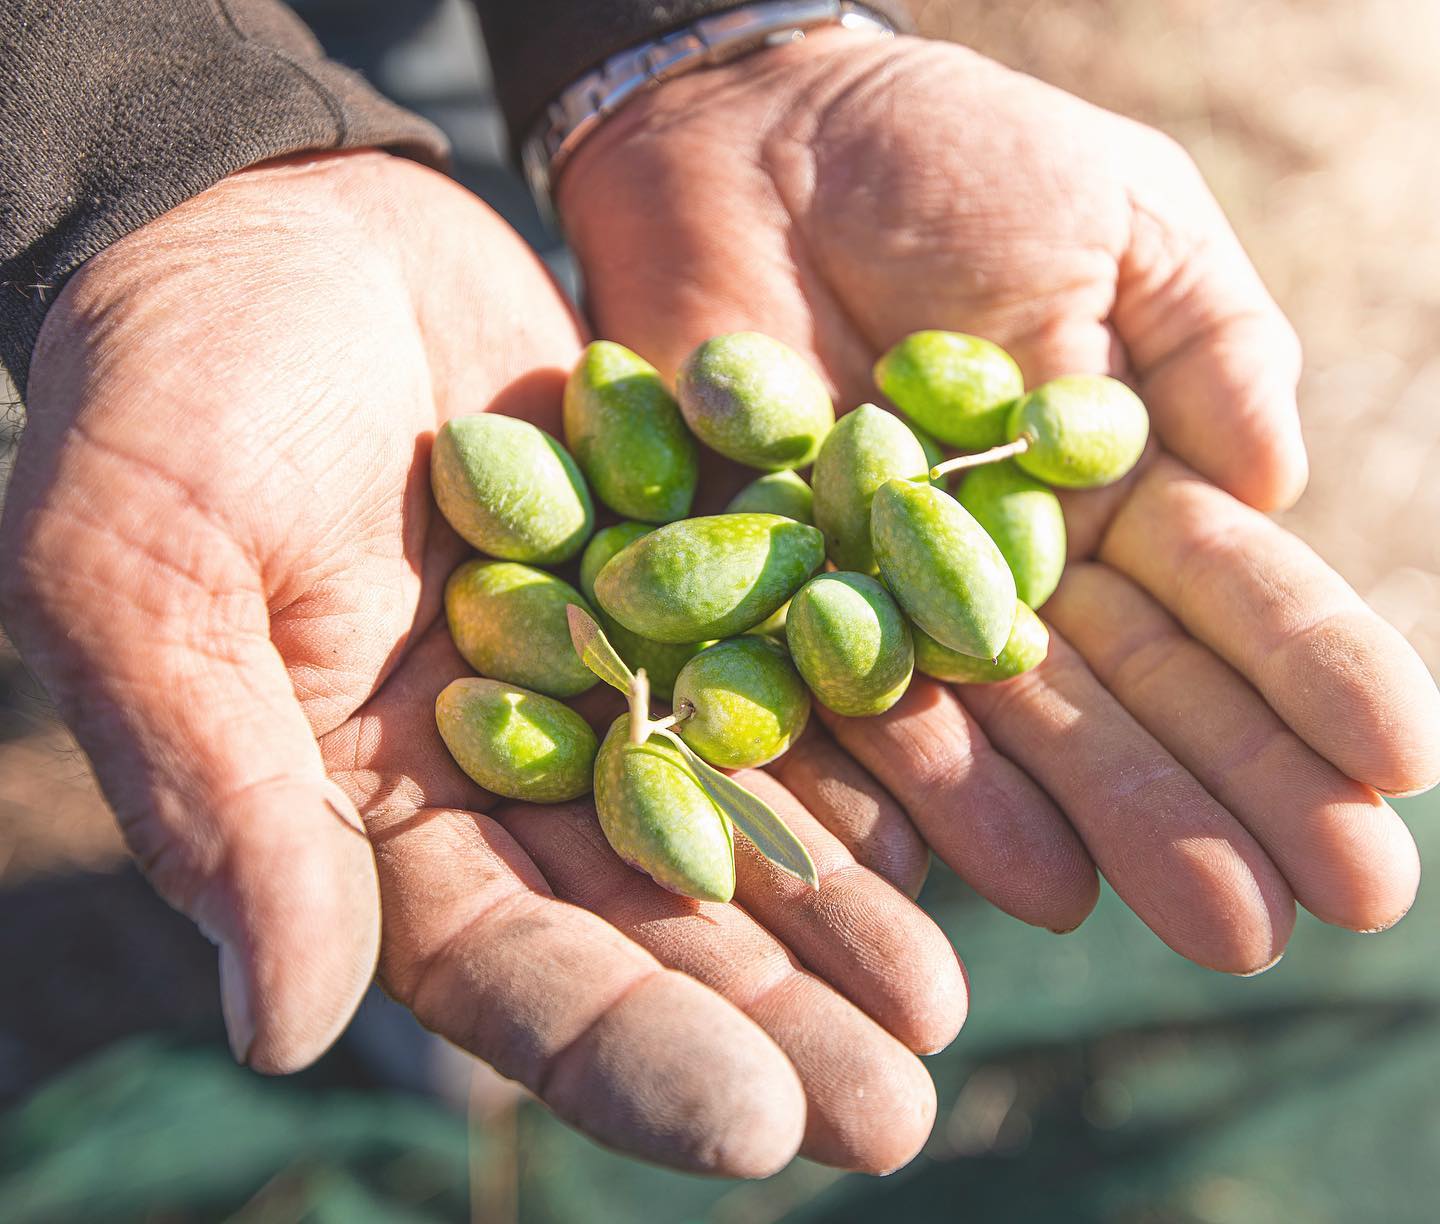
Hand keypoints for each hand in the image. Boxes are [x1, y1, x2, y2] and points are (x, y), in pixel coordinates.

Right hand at [0, 150, 964, 1174]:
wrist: (280, 228)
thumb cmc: (168, 393)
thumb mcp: (150, 579)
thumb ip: (222, 793)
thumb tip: (283, 1025)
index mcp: (367, 807)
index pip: (502, 969)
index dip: (626, 1051)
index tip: (759, 1129)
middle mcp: (497, 765)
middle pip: (645, 921)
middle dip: (770, 1017)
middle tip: (898, 1110)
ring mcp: (596, 667)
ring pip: (729, 815)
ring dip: (835, 908)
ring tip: (947, 994)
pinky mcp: (666, 568)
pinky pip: (773, 666)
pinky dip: (852, 738)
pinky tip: (948, 810)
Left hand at [559, 32, 1439, 970]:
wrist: (750, 137)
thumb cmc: (947, 154)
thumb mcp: (1118, 216)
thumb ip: (1208, 345)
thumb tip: (1276, 488)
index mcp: (1111, 482)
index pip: (1223, 596)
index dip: (1311, 679)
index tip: (1399, 768)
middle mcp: (1012, 564)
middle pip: (1127, 693)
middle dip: (1226, 792)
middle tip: (1319, 908)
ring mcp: (891, 592)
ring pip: (1008, 728)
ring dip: (1103, 822)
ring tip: (1203, 922)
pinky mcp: (770, 596)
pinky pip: (841, 704)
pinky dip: (918, 789)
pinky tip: (1010, 872)